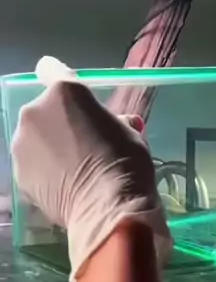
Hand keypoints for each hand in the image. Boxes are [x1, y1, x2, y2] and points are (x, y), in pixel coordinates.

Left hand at [11, 56, 170, 281]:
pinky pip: (32, 163)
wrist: (108, 211)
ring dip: (48, 146)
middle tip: (82, 143)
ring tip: (71, 168)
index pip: (52, 69)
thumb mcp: (130, 134)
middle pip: (44, 109)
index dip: (60, 77)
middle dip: (59, 122)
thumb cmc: (126, 164)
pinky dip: (43, 170)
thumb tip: (117, 124)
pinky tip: (63, 185)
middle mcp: (36, 111)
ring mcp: (22, 143)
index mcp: (66, 92)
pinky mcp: (18, 173)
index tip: (68, 94)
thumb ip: (114, 121)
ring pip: (35, 137)